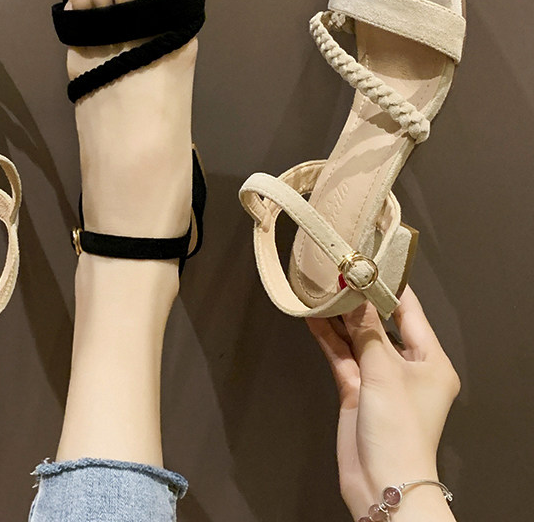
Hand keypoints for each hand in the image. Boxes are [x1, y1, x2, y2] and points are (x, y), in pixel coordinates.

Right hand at [307, 287, 459, 520]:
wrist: (383, 481)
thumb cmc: (398, 427)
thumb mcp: (384, 370)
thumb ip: (366, 329)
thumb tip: (356, 292)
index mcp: (430, 360)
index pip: (409, 312)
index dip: (390, 287)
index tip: (370, 261)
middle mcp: (407, 366)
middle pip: (380, 323)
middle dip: (359, 300)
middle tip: (338, 272)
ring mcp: (380, 378)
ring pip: (357, 338)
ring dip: (339, 318)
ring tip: (320, 289)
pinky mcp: (357, 390)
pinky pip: (342, 356)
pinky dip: (329, 338)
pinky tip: (313, 318)